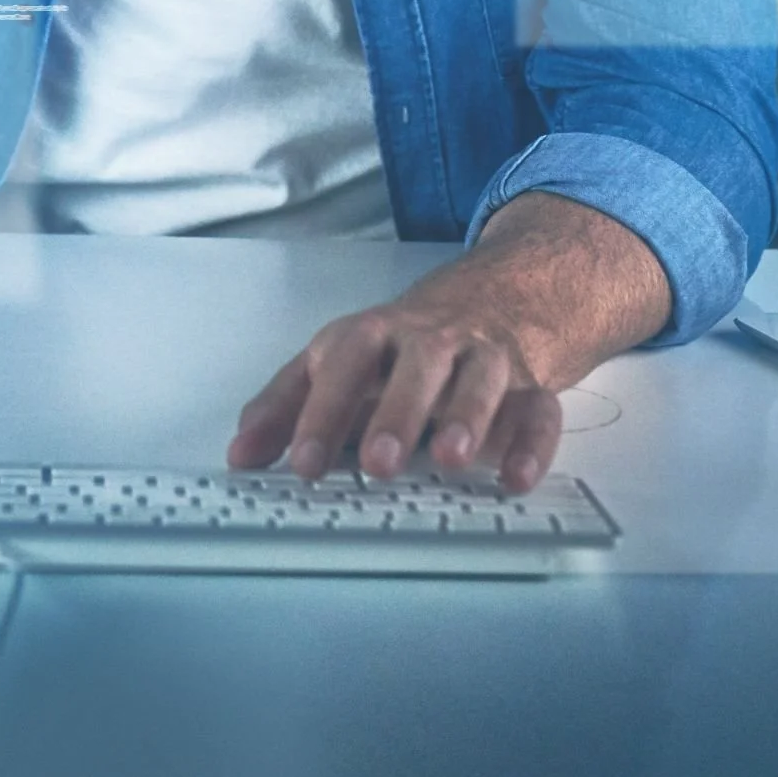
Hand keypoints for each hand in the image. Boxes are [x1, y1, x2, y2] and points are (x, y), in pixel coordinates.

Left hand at [227, 277, 563, 493]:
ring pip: (480, 378)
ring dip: (467, 416)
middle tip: (378, 463)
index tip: (303, 463)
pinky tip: (516, 478)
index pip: (344, 362)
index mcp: (375, 334)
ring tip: (451, 460)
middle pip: (416, 363)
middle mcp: (430, 341)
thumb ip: (287, 406)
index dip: (321, 410)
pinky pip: (538, 409)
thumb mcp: (338, 361)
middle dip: (396, 412)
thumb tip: (239, 455)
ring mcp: (484, 358)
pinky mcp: (530, 385)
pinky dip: (533, 443)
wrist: (495, 297)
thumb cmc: (399, 345)